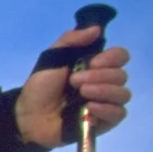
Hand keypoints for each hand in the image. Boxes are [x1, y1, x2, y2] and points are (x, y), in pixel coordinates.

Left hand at [12, 27, 132, 151]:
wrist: (29, 115)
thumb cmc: (40, 87)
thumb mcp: (51, 57)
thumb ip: (71, 40)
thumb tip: (97, 29)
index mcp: (95, 66)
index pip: (120, 56)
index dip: (112, 58)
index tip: (93, 62)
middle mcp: (103, 83)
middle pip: (121, 75)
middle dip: (99, 76)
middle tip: (74, 82)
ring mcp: (104, 103)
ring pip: (123, 94)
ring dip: (104, 91)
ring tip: (82, 93)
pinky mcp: (103, 122)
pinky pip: (119, 114)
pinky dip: (108, 109)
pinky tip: (91, 108)